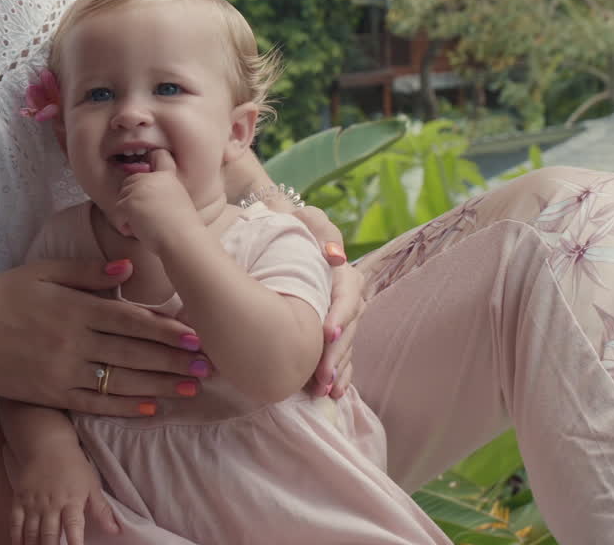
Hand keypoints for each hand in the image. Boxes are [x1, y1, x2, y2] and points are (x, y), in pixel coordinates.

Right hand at [0, 257, 211, 416]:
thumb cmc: (1, 298)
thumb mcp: (41, 272)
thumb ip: (87, 271)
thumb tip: (128, 269)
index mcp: (75, 308)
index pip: (131, 320)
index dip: (167, 329)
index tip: (196, 335)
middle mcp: (74, 342)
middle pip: (134, 353)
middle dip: (174, 360)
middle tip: (209, 365)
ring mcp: (64, 372)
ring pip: (121, 381)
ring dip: (160, 386)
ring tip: (191, 389)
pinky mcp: (53, 395)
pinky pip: (96, 404)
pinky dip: (125, 407)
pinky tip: (151, 409)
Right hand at [4, 440, 118, 544]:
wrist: (48, 446)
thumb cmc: (74, 466)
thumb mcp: (92, 485)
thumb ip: (101, 510)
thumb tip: (114, 530)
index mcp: (72, 501)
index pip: (74, 527)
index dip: (74, 543)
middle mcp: (51, 504)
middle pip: (49, 535)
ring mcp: (33, 503)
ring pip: (32, 532)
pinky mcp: (19, 500)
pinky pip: (15, 523)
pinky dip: (16, 537)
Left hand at [111, 149, 200, 251]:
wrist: (182, 239)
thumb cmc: (181, 228)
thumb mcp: (177, 200)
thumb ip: (161, 192)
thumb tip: (143, 199)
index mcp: (167, 176)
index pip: (158, 156)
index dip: (150, 161)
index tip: (147, 165)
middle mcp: (152, 178)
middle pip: (130, 181)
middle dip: (131, 198)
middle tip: (144, 217)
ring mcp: (140, 188)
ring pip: (122, 198)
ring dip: (128, 213)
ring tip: (145, 225)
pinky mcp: (130, 201)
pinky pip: (118, 212)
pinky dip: (125, 224)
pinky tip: (139, 230)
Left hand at [290, 206, 366, 398]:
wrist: (264, 243)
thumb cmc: (282, 230)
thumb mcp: (299, 220)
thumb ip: (316, 227)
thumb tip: (335, 255)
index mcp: (339, 271)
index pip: (347, 294)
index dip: (340, 314)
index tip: (326, 333)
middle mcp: (343, 296)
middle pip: (349, 327)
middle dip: (337, 353)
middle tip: (322, 374)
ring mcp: (337, 318)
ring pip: (345, 346)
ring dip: (337, 368)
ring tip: (324, 389)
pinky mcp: (328, 337)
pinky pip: (341, 358)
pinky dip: (339, 376)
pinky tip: (332, 393)